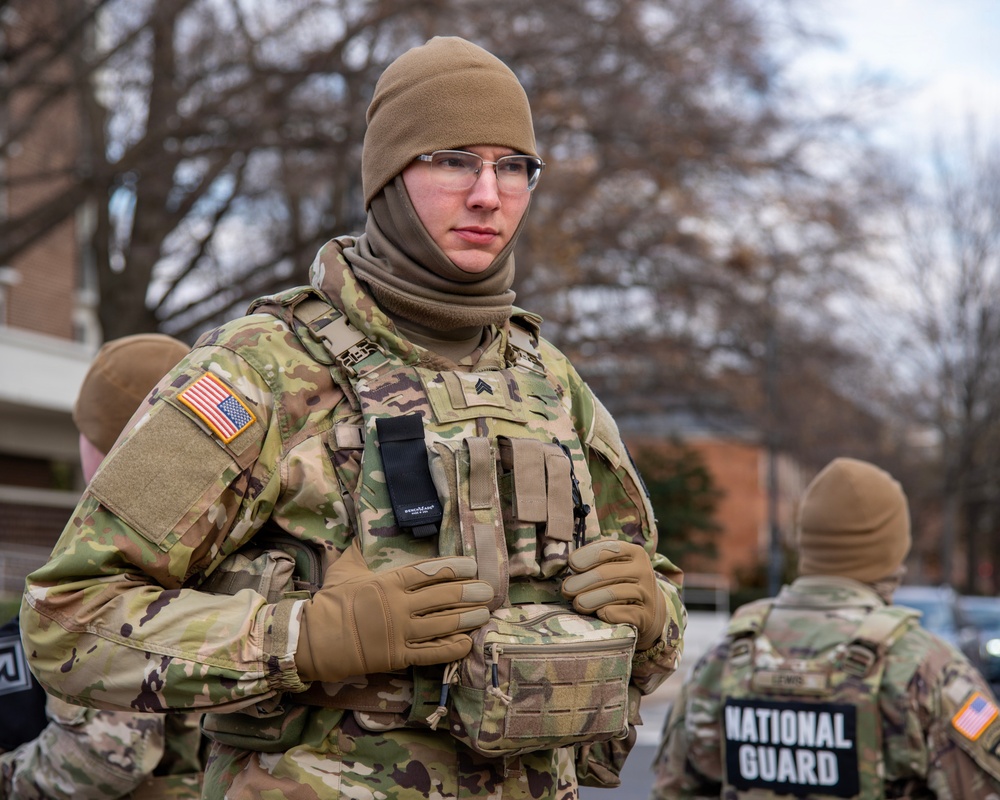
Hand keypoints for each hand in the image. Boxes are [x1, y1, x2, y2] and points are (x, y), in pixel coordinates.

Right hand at [295, 542, 492, 682]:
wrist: (314, 639)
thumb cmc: (330, 602)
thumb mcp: (345, 569)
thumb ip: (359, 552)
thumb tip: (361, 533)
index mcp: (389, 582)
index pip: (430, 572)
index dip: (455, 568)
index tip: (472, 566)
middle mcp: (400, 605)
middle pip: (443, 596)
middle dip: (469, 592)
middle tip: (488, 590)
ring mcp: (400, 632)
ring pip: (443, 623)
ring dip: (467, 618)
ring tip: (484, 613)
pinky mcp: (398, 656)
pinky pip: (431, 652)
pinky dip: (451, 648)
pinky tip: (467, 642)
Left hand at [561, 540, 666, 650]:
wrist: (650, 611)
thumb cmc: (621, 583)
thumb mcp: (615, 565)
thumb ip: (595, 561)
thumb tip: (569, 566)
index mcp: (634, 552)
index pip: (608, 549)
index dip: (587, 555)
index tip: (572, 564)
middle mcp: (643, 570)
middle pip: (606, 573)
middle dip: (582, 582)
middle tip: (566, 590)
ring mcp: (646, 594)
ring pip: (613, 593)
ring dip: (590, 599)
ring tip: (576, 603)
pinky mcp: (645, 616)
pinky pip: (621, 613)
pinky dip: (606, 613)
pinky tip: (598, 614)